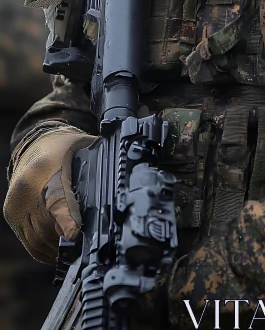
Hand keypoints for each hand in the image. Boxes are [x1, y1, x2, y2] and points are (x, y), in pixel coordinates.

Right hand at [3, 125, 95, 262]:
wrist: (34, 144)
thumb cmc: (65, 147)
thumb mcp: (85, 147)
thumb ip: (101, 165)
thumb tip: (124, 183)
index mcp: (47, 168)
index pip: (56, 199)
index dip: (67, 219)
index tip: (76, 234)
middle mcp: (27, 188)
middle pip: (49, 226)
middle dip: (70, 238)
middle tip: (91, 244)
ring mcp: (17, 203)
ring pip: (39, 239)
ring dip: (59, 248)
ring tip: (79, 249)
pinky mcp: (12, 214)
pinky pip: (31, 242)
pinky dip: (47, 250)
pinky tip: (62, 249)